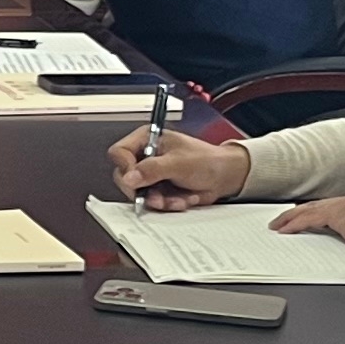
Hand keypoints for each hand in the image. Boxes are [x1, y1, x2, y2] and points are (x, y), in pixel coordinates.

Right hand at [109, 123, 248, 206]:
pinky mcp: (159, 189)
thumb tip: (130, 177)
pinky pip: (152, 202)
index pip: (120, 152)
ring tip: (175, 199)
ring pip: (139, 193)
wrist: (225, 177)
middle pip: (125, 176)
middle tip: (156, 196)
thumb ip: (152, 169)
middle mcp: (146, 156)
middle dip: (144, 190)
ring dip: (158, 200)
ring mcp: (152, 174)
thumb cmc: (207, 160)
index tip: (135, 180)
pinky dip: (167, 204)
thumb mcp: (178, 163)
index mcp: (147, 139)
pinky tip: (181, 199)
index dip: (124, 167)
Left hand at [272, 188, 344, 254]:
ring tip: (279, 225)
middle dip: (303, 213)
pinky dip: (295, 224)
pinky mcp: (340, 214)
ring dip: (293, 218)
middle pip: (324, 205)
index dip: (325, 212)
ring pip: (313, 209)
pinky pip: (310, 219)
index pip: (342, 207)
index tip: (314, 218)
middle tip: (286, 219)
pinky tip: (284, 229)